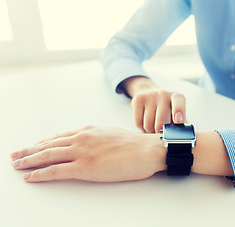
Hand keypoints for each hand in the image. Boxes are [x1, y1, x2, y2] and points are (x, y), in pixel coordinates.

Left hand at [10, 126, 165, 182]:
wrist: (146, 150)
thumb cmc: (134, 145)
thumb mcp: (111, 135)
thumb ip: (96, 139)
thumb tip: (89, 145)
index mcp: (88, 130)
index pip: (59, 136)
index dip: (43, 142)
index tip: (33, 145)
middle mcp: (81, 138)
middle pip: (48, 145)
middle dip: (29, 150)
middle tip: (15, 154)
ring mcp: (81, 152)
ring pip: (47, 155)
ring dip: (29, 160)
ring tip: (16, 164)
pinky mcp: (84, 167)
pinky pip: (55, 171)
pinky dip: (40, 173)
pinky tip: (30, 176)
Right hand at [124, 77, 185, 132]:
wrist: (150, 93)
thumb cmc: (168, 109)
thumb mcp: (178, 114)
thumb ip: (181, 125)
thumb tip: (180, 136)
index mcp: (177, 97)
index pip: (179, 103)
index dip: (179, 112)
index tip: (178, 121)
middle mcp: (164, 94)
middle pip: (161, 122)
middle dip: (161, 133)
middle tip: (163, 133)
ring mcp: (150, 96)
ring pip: (148, 125)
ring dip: (151, 131)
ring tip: (154, 126)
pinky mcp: (138, 99)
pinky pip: (138, 123)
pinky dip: (142, 128)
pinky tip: (146, 122)